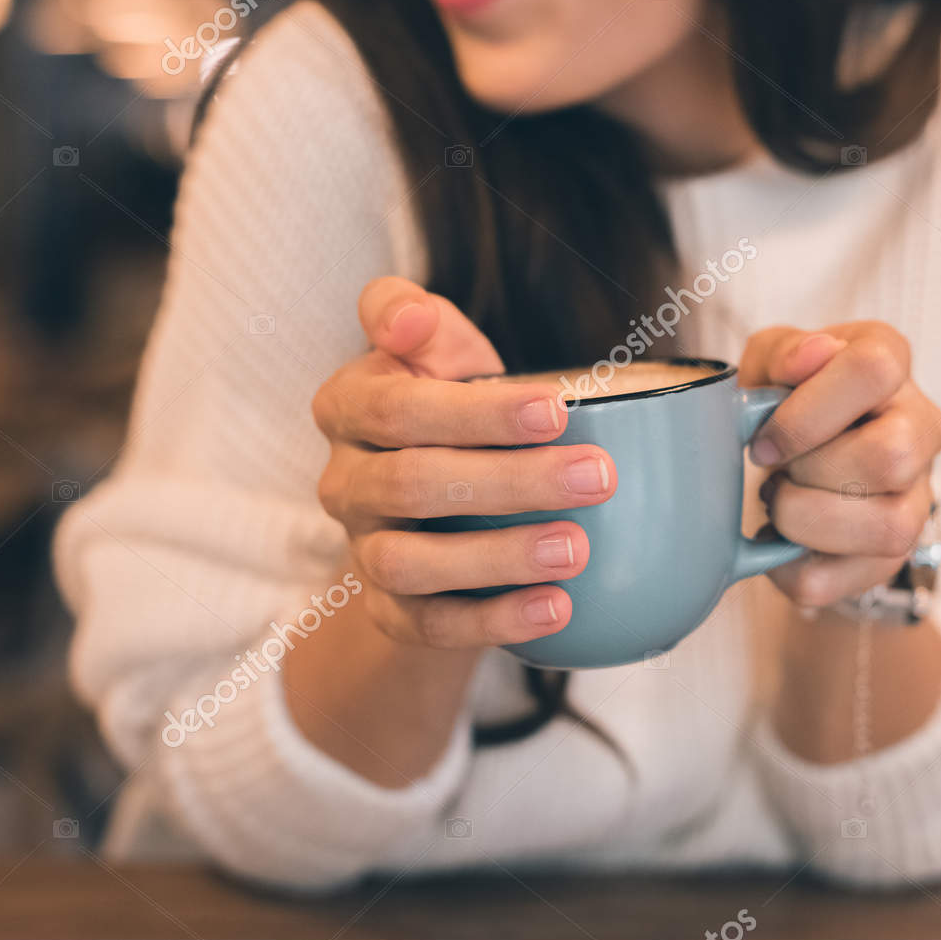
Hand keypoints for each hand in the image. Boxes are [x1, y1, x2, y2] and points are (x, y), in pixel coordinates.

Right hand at [310, 278, 616, 649]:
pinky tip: (558, 608)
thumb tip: (409, 321)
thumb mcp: (435, 346)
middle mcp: (342, 482)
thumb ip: (414, 314)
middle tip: (598, 477)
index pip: (398, 409)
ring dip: (499, 558)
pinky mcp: (388, 609)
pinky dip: (493, 621)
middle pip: (412, 486)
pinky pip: (428, 625)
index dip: (477, 414)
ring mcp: (361, 550)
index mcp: (347, 406)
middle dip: (511, 483)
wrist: (434, 496)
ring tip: (577, 548)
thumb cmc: (449, 401)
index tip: (557, 410)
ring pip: (410, 564)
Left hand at [739, 323, 940, 608]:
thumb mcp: (771, 359)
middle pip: (890, 458)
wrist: (798, 449)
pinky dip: (787, 567)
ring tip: (779, 501)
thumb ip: (785, 350)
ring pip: (886, 528)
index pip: (873, 372)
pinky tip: (774, 540)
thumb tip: (812, 355)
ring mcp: (917, 496)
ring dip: (804, 520)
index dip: (804, 412)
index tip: (763, 437)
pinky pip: (840, 580)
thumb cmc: (786, 395)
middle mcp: (921, 428)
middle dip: (810, 469)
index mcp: (890, 363)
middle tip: (777, 466)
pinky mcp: (891, 554)